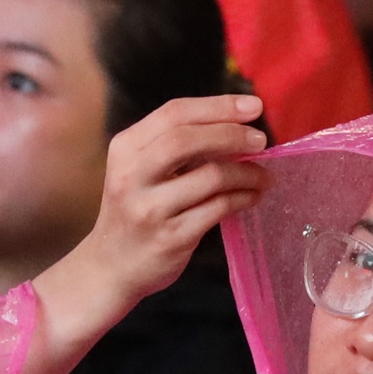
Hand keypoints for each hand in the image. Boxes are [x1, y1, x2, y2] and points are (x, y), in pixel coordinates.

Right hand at [0, 97, 268, 373]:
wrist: (109, 268)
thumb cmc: (134, 212)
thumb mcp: (139, 171)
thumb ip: (175, 147)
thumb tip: (236, 126)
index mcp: (125, 149)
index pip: (174, 114)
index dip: (218, 106)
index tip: (252, 105)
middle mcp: (132, 176)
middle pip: (188, 139)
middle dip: (232, 134)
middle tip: (261, 139)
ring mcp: (150, 209)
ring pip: (210, 177)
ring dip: (246, 172)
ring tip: (263, 174)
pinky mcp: (170, 238)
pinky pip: (217, 210)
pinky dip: (242, 198)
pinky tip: (252, 196)